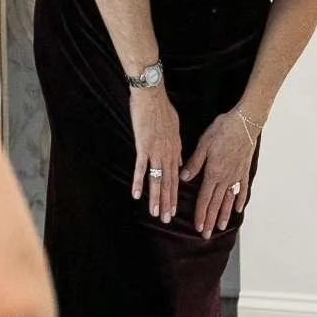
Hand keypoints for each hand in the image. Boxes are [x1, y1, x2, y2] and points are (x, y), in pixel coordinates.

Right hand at [130, 84, 182, 221]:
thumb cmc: (163, 110)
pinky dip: (139, 182)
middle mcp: (167, 154)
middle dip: (167, 202)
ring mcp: (155, 152)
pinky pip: (141, 168)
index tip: (174, 209)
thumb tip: (179, 162)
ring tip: (154, 213)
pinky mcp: (143, 147)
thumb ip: (177, 148)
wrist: (152, 97)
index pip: (176, 178)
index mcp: (175, 150)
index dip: (174, 195)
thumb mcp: (175, 129)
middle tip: (166, 219)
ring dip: (155, 198)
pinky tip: (137, 195)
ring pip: (157, 180)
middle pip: (168, 183)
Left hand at [182, 108, 257, 235]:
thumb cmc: (223, 130)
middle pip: (216, 204)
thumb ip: (195, 163)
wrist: (245, 122)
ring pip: (229, 200)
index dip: (200, 214)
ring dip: (224, 214)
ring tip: (220, 227)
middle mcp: (225, 178)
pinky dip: (240, 199)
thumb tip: (183, 178)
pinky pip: (242, 188)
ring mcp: (236, 175)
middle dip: (210, 220)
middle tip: (207, 235)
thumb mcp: (204, 144)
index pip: (204, 199)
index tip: (198, 227)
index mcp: (213, 173)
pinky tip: (239, 208)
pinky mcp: (244, 170)